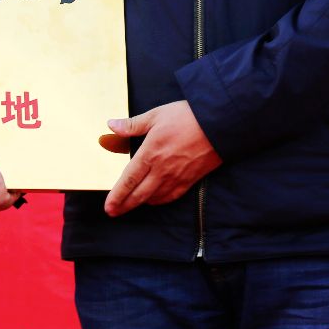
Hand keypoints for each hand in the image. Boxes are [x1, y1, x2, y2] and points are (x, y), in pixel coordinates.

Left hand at [99, 100, 221, 216]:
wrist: (219, 124)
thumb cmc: (187, 117)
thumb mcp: (155, 115)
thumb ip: (132, 125)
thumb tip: (111, 125)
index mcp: (150, 153)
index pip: (128, 180)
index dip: (117, 196)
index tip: (108, 206)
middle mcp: (162, 170)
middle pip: (139, 194)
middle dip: (124, 205)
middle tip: (113, 213)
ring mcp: (177, 177)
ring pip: (154, 198)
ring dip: (140, 204)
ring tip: (129, 207)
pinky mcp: (190, 180)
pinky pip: (171, 196)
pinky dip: (159, 201)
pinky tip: (153, 200)